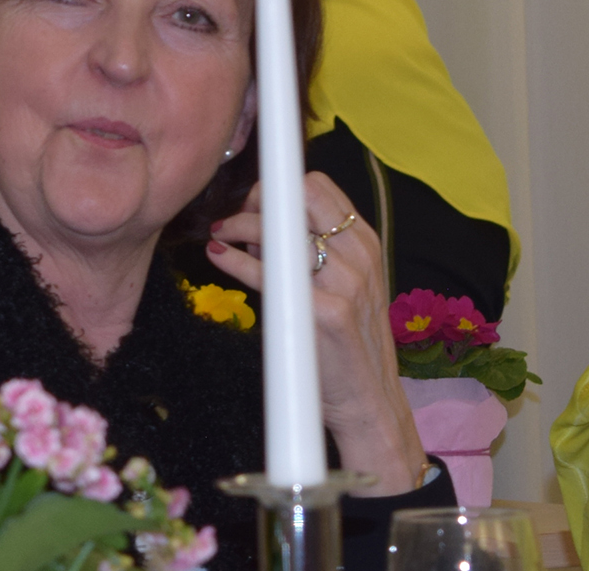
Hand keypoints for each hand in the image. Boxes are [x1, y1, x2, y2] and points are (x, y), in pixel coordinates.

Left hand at [206, 172, 427, 493]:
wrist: (370, 402)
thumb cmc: (348, 345)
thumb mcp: (346, 287)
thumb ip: (314, 252)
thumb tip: (259, 227)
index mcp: (365, 243)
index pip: (319, 186)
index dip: (279, 189)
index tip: (255, 203)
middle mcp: (360, 256)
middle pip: (301, 196)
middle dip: (260, 199)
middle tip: (236, 220)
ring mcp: (346, 284)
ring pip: (280, 230)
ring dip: (240, 226)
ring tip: (223, 237)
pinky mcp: (325, 314)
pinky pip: (268, 273)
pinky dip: (236, 261)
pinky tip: (219, 257)